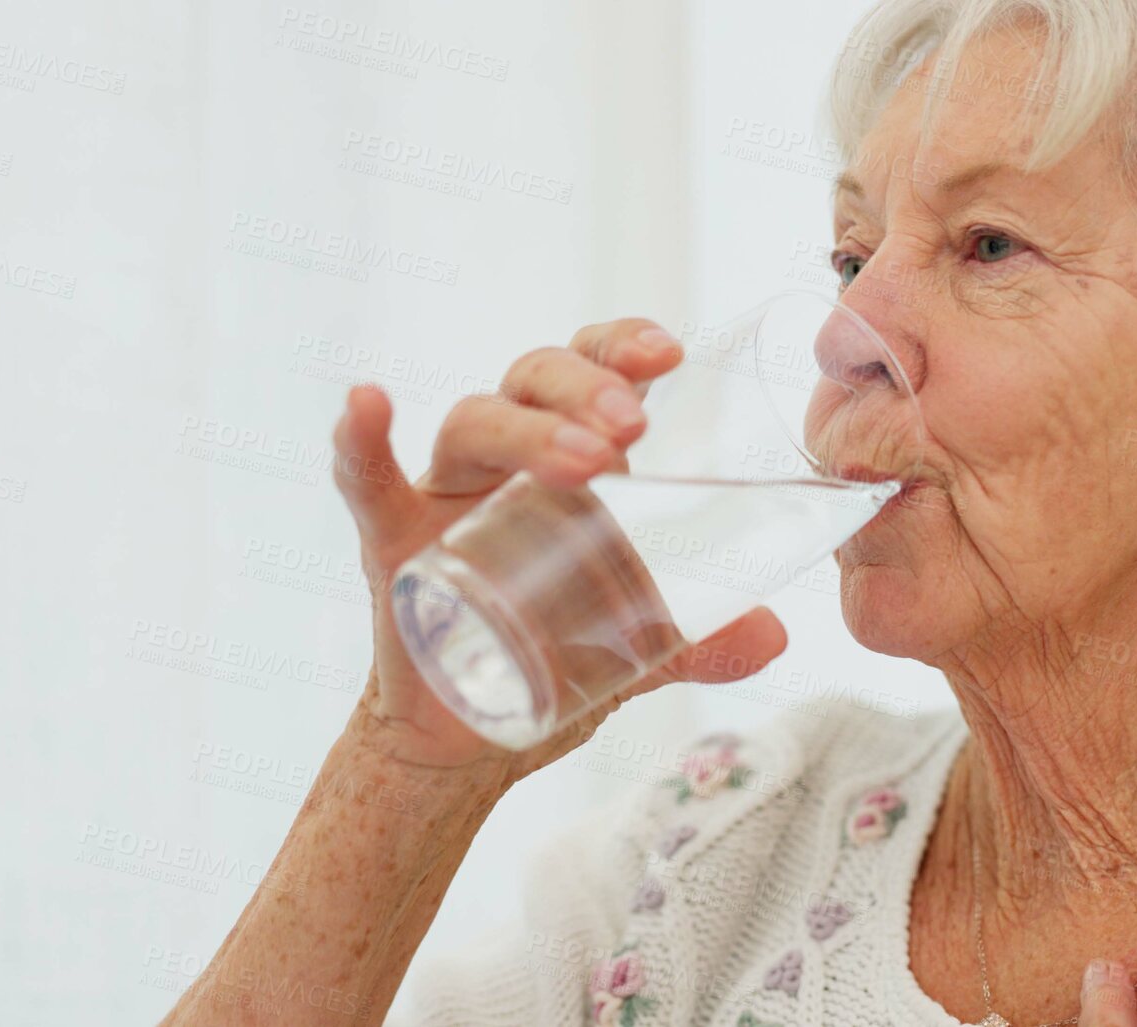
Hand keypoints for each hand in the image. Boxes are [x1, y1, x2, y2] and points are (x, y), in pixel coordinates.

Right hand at [329, 318, 788, 779]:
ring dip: (527, 429)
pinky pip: (366, 478)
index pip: (593, 369)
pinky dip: (361, 441)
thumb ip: (703, 641)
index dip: (623, 345)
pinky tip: (367, 402)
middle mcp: (503, 457)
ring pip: (474, 422)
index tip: (668, 352)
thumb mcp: (642, 649)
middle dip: (585, 390)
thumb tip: (775, 637)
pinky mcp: (390, 543)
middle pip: (534, 381)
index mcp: (568, 456)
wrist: (472, 736)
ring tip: (585, 462)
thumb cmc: (557, 657)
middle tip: (631, 428)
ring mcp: (443, 493)